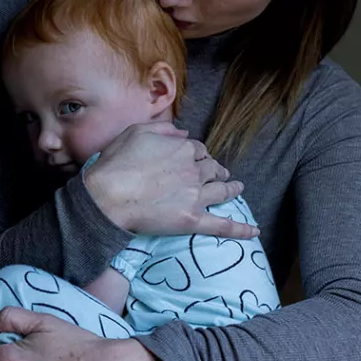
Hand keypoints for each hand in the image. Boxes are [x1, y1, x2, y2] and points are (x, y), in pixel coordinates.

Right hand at [83, 122, 255, 238]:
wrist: (106, 197)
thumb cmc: (115, 163)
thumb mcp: (135, 132)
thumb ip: (163, 129)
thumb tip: (183, 131)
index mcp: (183, 148)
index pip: (200, 150)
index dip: (200, 155)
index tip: (198, 159)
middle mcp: (194, 170)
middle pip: (213, 169)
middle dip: (218, 170)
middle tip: (220, 174)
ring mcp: (196, 196)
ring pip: (223, 191)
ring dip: (232, 188)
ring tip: (238, 188)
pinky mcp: (193, 220)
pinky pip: (222, 226)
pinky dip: (241, 229)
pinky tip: (254, 232)